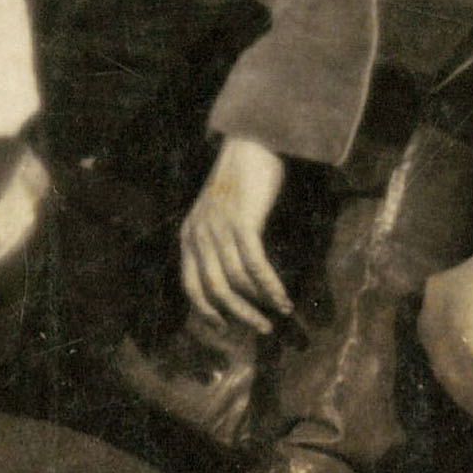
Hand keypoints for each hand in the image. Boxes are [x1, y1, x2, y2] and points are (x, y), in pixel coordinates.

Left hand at [177, 137, 294, 330]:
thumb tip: (232, 280)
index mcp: (188, 234)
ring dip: (259, 303)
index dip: (206, 311)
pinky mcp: (242, 222)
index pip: (190, 285)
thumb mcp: (217, 213)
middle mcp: (199, 234)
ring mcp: (219, 228)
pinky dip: (270, 286)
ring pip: (236, 280)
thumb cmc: (239, 180)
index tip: (224, 328)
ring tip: (279, 313)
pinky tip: (283, 298)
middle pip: (214, 289)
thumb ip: (215, 241)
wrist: (250, 143)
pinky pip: (255, 265)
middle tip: (261, 329)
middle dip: (239, 314)